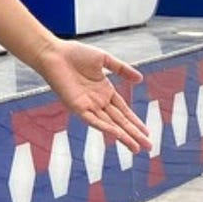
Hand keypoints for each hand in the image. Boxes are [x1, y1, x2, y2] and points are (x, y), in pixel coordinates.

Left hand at [33, 39, 150, 153]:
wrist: (53, 53)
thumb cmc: (74, 53)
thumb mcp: (104, 59)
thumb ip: (122, 69)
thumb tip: (141, 79)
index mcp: (104, 91)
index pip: (123, 110)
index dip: (135, 121)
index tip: (147, 133)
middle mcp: (97, 101)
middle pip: (119, 121)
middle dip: (134, 134)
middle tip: (148, 147)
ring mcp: (87, 105)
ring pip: (109, 124)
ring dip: (123, 136)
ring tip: (136, 148)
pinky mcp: (76, 106)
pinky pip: (92, 119)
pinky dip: (105, 127)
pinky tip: (117, 135)